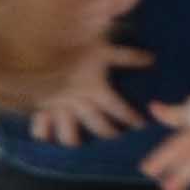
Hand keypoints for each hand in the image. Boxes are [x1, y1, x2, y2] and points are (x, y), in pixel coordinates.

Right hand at [27, 42, 150, 143]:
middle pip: (98, 127)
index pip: (120, 110)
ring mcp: (59, 108)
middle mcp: (79, 104)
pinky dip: (43, 135)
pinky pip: (40, 128)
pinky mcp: (39, 106)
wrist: (38, 46)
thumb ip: (127, 56)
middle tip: (115, 138)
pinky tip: (46, 138)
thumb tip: (151, 59)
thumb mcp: (103, 47)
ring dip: (74, 141)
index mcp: (96, 89)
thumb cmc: (73, 44)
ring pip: (68, 135)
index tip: (141, 126)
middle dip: (108, 134)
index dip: (132, 119)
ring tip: (78, 145)